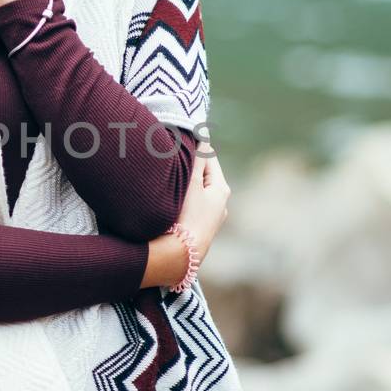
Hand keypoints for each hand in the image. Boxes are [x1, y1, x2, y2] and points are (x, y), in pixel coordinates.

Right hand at [141, 148, 230, 289]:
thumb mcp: (192, 184)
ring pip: (197, 192)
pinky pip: (192, 206)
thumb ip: (198, 159)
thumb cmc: (187, 217)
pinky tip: (171, 199)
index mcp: (221, 189)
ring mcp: (211, 218)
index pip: (209, 158)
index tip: (179, 139)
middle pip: (204, 175)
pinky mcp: (199, 229)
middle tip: (170, 157)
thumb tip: (204, 135)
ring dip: (185, 184)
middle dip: (189, 167)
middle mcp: (220, 204)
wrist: (179, 256)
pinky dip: (183, 199)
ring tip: (168, 177)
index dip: (194, 148)